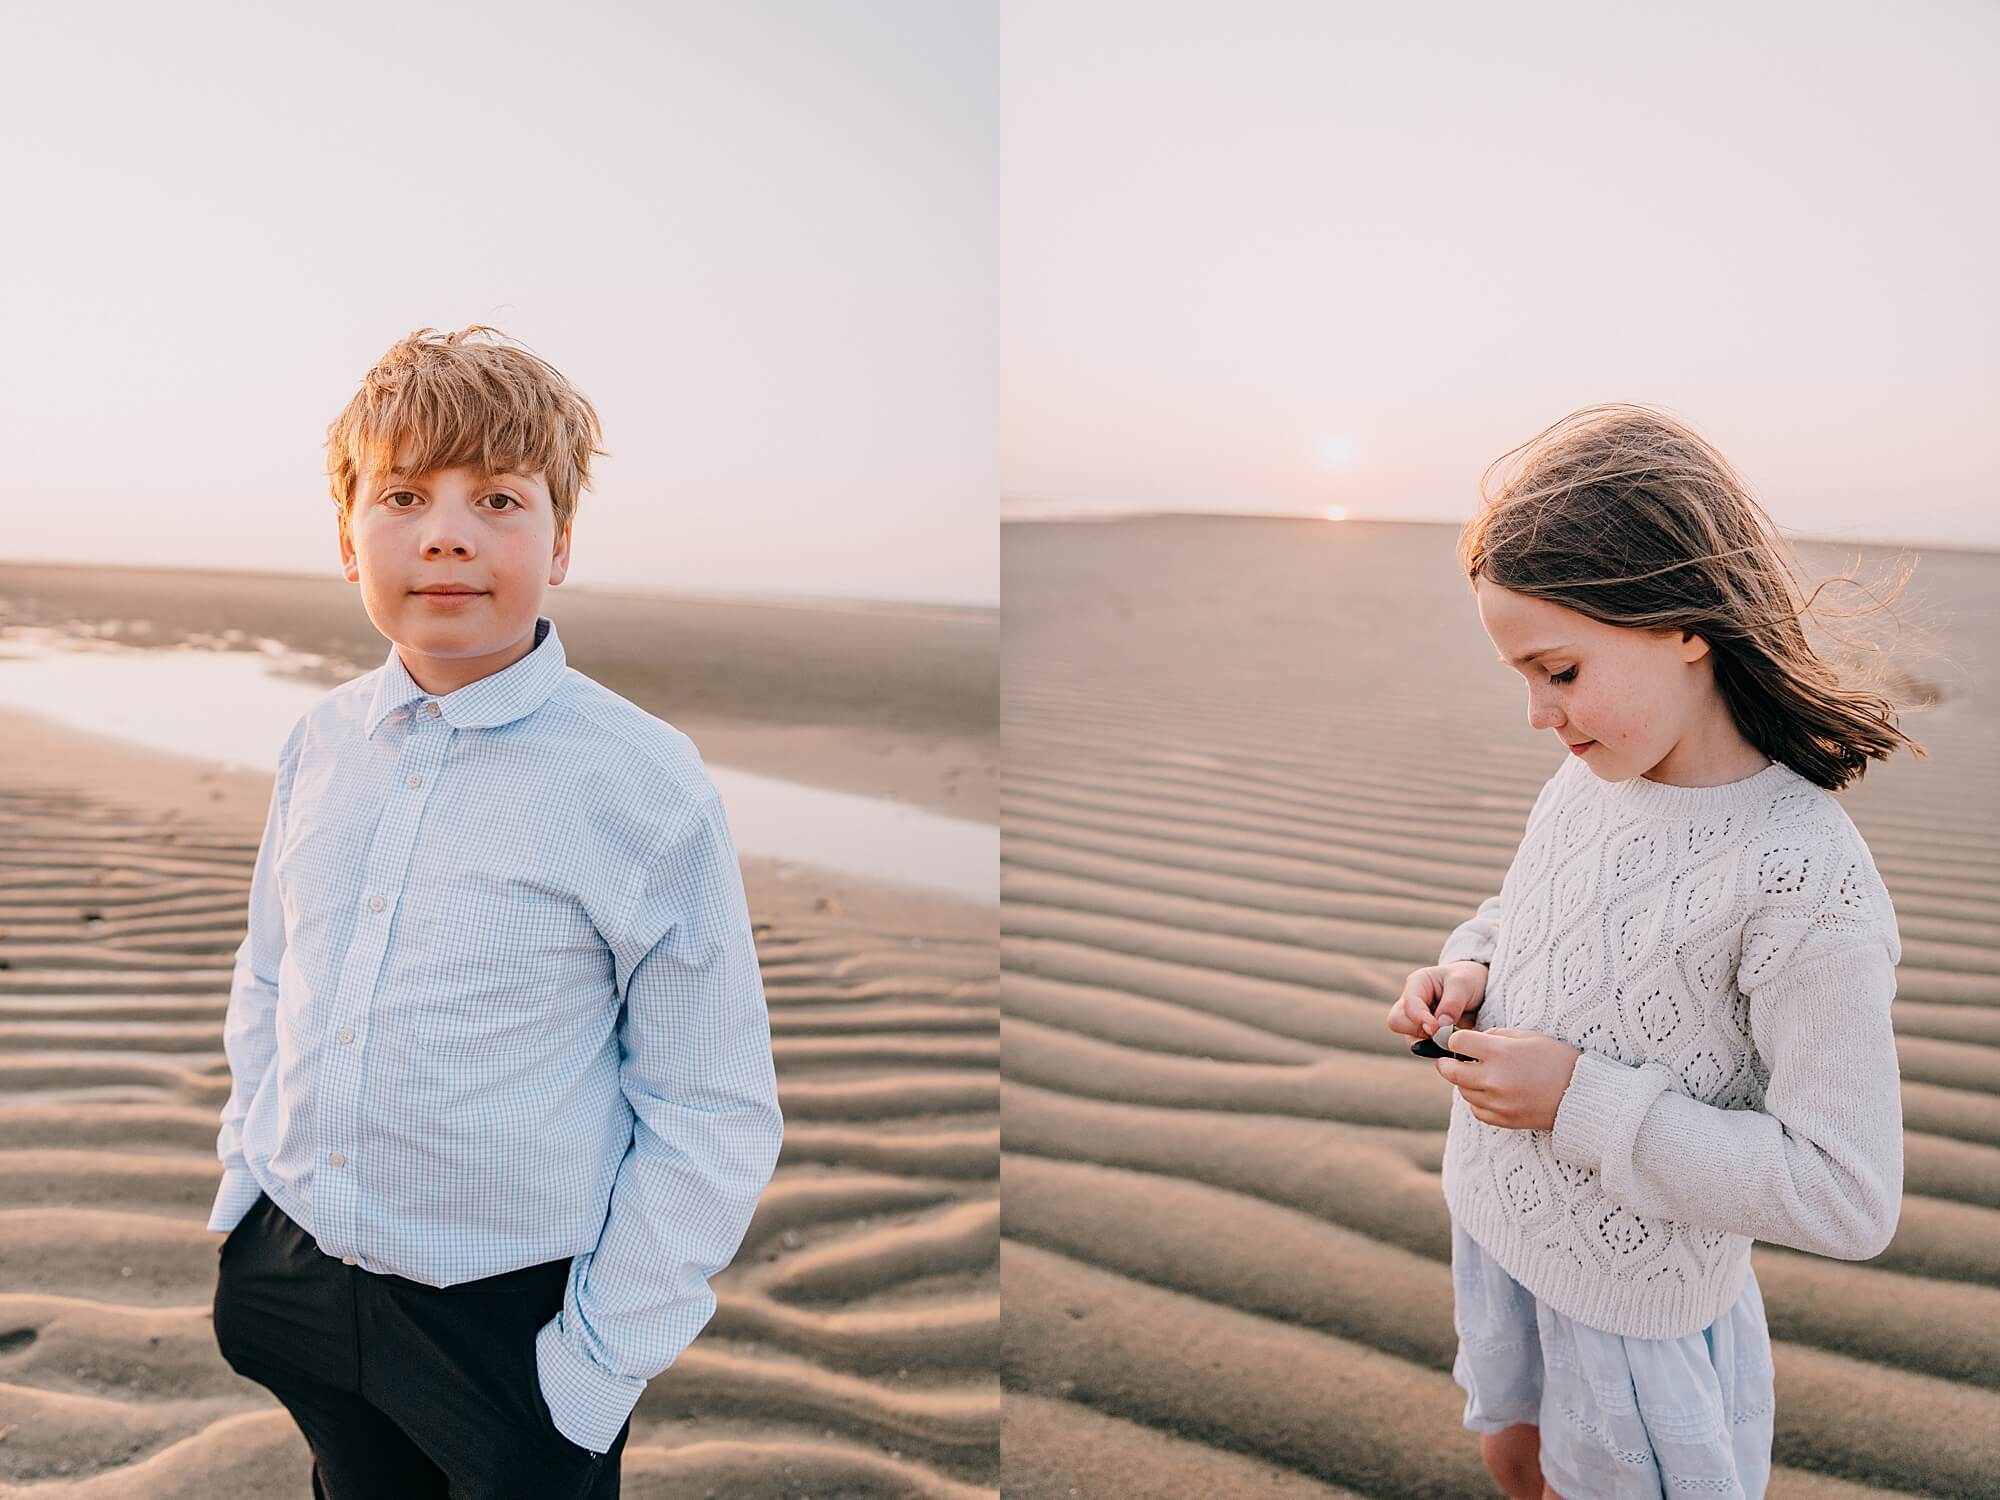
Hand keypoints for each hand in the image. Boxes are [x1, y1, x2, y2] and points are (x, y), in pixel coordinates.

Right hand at [1387, 961, 1488, 1040]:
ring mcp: (1416, 1021)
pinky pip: (1424, 1049)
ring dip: (1430, 1044)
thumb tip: (1439, 1029)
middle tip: (1441, 1034)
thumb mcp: (1463, 984)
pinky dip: (1438, 1051)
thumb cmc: (1468, 980)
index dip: (1420, 1019)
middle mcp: (1411, 1003)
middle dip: (1417, 1031)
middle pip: (1397, 1023)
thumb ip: (1451, 1004)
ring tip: (1452, 1040)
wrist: (1480, 990)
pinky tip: (1453, 1046)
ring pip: (1410, 1039)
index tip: (1437, 1029)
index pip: (1408, 1005)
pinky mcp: (1425, 1036)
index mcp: (1417, 984)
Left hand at [1434, 1027, 1580, 1130]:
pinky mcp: (1503, 1120)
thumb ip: (1497, 1035)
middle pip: (1450, 1071)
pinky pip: (1476, 1110)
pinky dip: (1478, 1100)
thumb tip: (1473, 1039)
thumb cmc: (1558, 1060)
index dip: (1454, 1039)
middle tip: (1450, 1059)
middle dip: (1447, 1063)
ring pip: (1462, 1091)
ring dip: (1465, 1082)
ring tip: (1479, 1074)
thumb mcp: (1529, 1036)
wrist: (1583, 1095)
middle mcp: (1494, 1079)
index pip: (1457, 1043)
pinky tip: (1490, 1092)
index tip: (1457, 1040)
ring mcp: (1498, 1102)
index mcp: (1501, 1053)